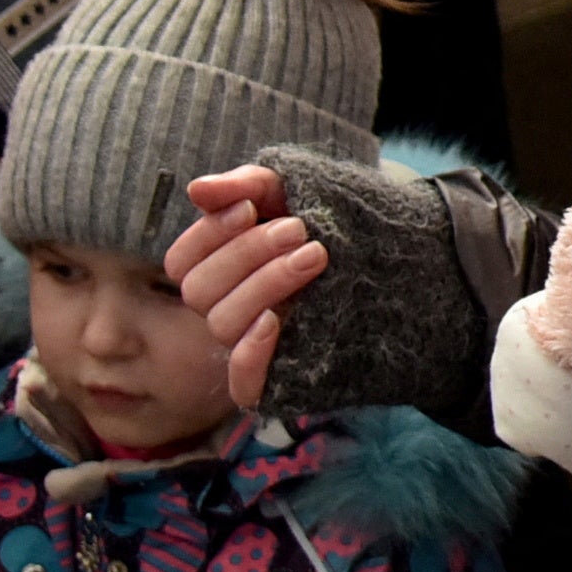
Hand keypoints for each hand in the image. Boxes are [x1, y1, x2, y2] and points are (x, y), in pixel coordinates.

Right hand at [165, 164, 327, 406]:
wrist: (389, 255)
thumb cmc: (326, 222)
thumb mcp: (290, 193)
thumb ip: (246, 186)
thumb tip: (197, 190)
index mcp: (219, 268)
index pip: (183, 261)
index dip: (208, 233)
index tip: (250, 208)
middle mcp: (228, 307)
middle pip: (200, 291)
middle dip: (246, 253)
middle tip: (299, 229)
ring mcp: (252, 343)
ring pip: (224, 325)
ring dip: (264, 286)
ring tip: (315, 255)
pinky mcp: (279, 375)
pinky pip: (244, 385)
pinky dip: (250, 356)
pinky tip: (275, 322)